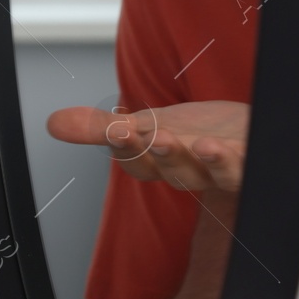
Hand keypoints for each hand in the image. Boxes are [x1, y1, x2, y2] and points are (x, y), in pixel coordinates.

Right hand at [46, 101, 248, 191]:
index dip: (125, 148)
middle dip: (159, 154)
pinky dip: (229, 160)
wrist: (245, 136)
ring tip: (195, 143)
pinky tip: (219, 145)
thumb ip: (98, 127)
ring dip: (198, 160)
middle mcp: (187, 172)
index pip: (135, 163)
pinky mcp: (247, 162)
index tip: (115, 129)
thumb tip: (51, 124)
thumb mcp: (143, 124)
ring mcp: (217, 170)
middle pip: (170, 171)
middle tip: (148, 136)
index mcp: (158, 163)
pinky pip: (239, 169)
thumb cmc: (194, 132)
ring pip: (204, 174)